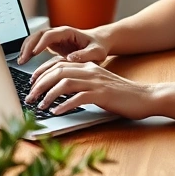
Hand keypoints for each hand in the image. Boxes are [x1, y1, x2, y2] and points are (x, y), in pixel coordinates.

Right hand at [17, 26, 109, 64]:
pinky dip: (29, 51)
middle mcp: (59, 33)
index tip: (34, 54)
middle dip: (29, 46)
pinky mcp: (53, 45)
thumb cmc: (98, 47)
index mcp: (68, 32)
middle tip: (22, 59)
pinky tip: (24, 60)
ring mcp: (55, 38)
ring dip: (26, 48)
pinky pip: (37, 45)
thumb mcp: (97, 53)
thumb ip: (85, 55)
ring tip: (20, 61)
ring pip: (35, 39)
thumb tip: (70, 58)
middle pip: (39, 35)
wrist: (99, 43)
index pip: (50, 35)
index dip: (41, 44)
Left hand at [26, 61, 157, 119]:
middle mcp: (90, 71)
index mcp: (88, 66)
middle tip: (30, 97)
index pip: (59, 63)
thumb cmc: (121, 94)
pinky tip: (58, 112)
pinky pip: (78, 98)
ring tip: (41, 106)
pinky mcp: (102, 94)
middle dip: (40, 84)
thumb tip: (60, 89)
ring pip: (64, 83)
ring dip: (49, 95)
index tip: (31, 83)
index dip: (42, 72)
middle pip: (57, 71)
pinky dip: (65, 105)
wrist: (144, 96)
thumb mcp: (98, 83)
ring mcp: (96, 82)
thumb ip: (82, 82)